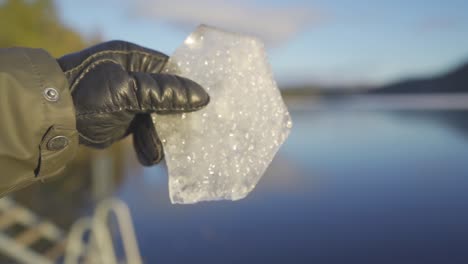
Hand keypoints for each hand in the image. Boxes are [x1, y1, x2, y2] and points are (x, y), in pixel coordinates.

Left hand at [57, 40, 209, 165]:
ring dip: (160, 137)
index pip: (174, 70)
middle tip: (185, 135)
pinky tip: (148, 155)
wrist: (51, 120)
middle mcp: (138, 77)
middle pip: (170, 97)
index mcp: (137, 59)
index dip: (188, 88)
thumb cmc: (86, 95)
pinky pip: (149, 131)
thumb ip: (163, 93)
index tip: (204, 106)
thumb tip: (202, 96)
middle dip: (175, 119)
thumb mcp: (126, 90)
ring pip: (161, 118)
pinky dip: (149, 144)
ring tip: (155, 151)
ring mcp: (134, 99)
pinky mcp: (128, 120)